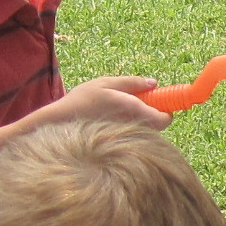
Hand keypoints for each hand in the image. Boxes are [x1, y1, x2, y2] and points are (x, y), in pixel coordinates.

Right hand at [45, 76, 167, 128]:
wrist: (58, 122)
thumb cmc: (82, 99)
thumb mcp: (106, 83)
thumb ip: (132, 83)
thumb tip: (154, 83)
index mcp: (133, 109)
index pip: (164, 119)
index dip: (168, 111)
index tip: (162, 103)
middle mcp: (132, 126)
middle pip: (157, 127)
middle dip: (155, 114)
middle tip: (142, 103)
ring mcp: (125, 137)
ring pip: (145, 131)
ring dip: (141, 121)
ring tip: (121, 110)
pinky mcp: (117, 143)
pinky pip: (132, 135)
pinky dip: (129, 127)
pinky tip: (112, 120)